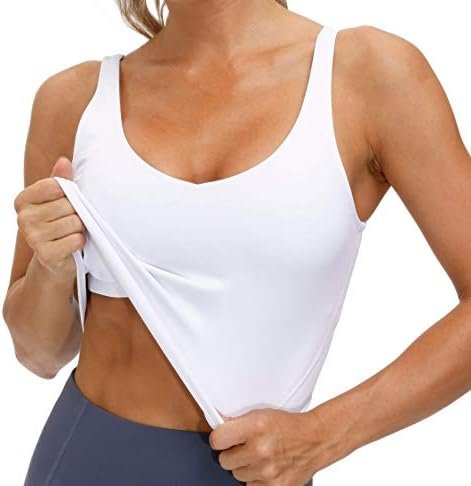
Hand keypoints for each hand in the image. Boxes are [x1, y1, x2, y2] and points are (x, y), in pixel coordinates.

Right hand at [14, 156, 85, 275]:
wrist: (55, 260)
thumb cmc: (59, 225)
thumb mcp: (58, 200)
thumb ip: (61, 180)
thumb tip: (64, 161)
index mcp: (23, 200)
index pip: (54, 185)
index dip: (68, 194)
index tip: (64, 202)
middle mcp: (23, 218)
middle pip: (67, 205)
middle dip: (76, 213)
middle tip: (70, 222)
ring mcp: (32, 237)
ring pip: (74, 222)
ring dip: (79, 229)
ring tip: (70, 233)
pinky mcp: (46, 254)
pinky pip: (76, 239)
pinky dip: (79, 242)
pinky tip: (71, 244)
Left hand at [209, 407, 333, 484]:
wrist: (315, 440)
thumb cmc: (288, 425)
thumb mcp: (262, 414)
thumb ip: (239, 422)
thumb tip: (217, 426)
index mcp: (255, 426)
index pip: (217, 439)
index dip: (219, 439)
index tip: (223, 439)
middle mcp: (260, 449)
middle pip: (225, 460)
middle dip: (232, 454)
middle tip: (244, 447)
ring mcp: (268, 471)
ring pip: (237, 475)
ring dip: (244, 467)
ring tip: (258, 457)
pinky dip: (256, 480)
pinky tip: (264, 468)